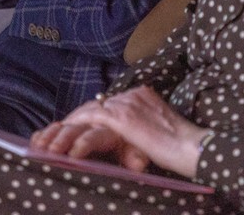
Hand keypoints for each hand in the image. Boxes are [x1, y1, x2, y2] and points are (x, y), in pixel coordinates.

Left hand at [33, 86, 208, 177]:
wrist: (194, 147)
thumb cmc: (182, 147)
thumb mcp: (156, 134)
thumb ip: (139, 133)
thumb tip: (127, 145)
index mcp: (139, 96)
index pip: (104, 105)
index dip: (83, 119)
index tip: (66, 130)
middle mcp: (130, 95)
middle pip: (92, 107)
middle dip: (69, 124)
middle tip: (49, 138)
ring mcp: (125, 104)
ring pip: (87, 114)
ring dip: (67, 131)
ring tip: (50, 147)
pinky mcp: (122, 117)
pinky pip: (92, 123)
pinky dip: (78, 135)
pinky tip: (67, 149)